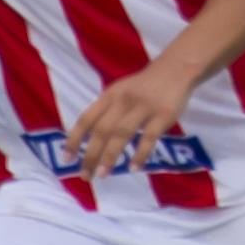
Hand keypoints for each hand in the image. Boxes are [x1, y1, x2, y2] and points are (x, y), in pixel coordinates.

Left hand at [69, 58, 197, 179]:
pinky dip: (140, 154)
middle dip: (91, 155)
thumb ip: (106, 111)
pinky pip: (149, 137)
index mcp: (109, 95)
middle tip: (86, 176)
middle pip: (102, 130)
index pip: (86, 119)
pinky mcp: (163, 115)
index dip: (74, 139)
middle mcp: (123, 101)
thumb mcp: (120, 91)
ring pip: (122, 134)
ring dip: (110, 156)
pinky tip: (134, 168)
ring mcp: (144, 107)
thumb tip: (88, 140)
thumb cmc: (144, 85)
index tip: (67, 160)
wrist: (177, 68)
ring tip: (103, 174)